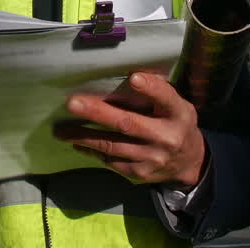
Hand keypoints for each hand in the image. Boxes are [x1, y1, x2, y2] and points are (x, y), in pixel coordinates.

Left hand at [53, 71, 205, 186]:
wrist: (188, 163)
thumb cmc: (175, 123)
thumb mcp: (176, 106)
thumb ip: (158, 94)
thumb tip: (124, 76)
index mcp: (179, 115)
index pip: (167, 98)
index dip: (151, 88)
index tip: (133, 78)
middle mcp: (166, 138)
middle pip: (129, 124)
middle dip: (98, 114)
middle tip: (72, 103)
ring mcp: (151, 159)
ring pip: (112, 146)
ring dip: (83, 136)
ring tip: (60, 130)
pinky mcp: (138, 173)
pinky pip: (110, 161)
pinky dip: (91, 150)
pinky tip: (76, 142)